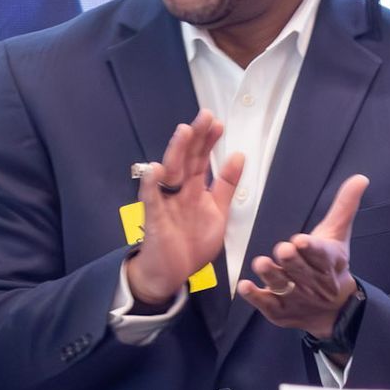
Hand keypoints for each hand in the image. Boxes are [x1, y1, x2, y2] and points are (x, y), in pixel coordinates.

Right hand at [125, 111, 244, 303]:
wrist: (171, 272)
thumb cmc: (191, 243)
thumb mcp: (217, 212)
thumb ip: (227, 185)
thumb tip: (239, 154)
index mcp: (194, 188)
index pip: (201, 159)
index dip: (208, 142)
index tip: (217, 123)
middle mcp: (178, 191)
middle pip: (186, 160)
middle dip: (195, 138)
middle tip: (204, 116)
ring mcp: (165, 203)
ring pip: (170, 173)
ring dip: (176, 152)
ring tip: (183, 132)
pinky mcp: (154, 219)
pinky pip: (151, 200)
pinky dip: (150, 185)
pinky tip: (154, 169)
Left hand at [239, 174, 368, 336]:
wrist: (334, 309)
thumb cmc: (330, 265)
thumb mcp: (338, 235)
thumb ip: (344, 207)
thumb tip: (360, 178)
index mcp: (329, 262)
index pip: (322, 255)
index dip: (313, 249)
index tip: (302, 241)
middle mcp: (314, 282)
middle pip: (301, 270)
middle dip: (292, 261)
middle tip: (282, 249)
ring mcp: (297, 298)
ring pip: (283, 287)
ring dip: (272, 276)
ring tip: (260, 263)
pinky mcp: (280, 312)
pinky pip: (267, 305)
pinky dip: (256, 297)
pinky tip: (244, 287)